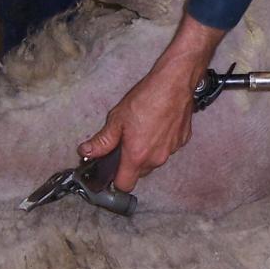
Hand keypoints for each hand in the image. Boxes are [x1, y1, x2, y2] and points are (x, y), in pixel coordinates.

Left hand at [79, 13, 224, 190]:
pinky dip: (161, 142)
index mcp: (137, 156)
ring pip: (154, 160)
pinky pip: (167, 148)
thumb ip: (102, 140)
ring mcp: (172, 150)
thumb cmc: (147, 98)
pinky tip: (157, 124)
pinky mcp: (182, 140)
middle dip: (131, 163)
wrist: (174, 83)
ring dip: (146, 152)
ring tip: (142, 129)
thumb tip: (87, 151)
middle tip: (125, 143)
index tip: (111, 170)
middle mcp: (156, 158)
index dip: (116, 180)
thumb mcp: (117, 119)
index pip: (124, 185)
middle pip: (140, 173)